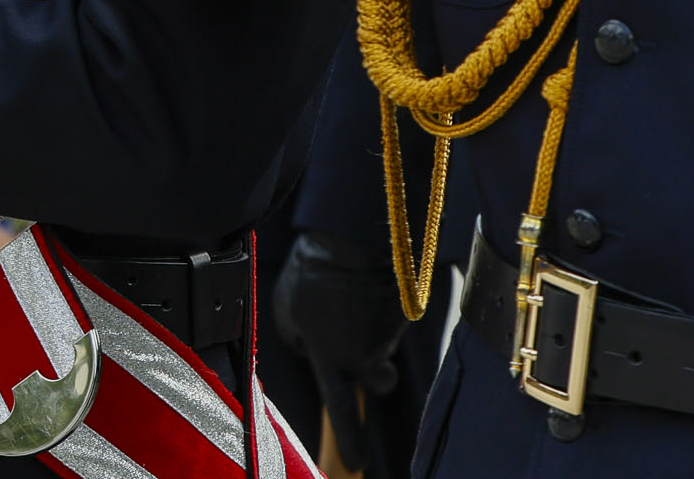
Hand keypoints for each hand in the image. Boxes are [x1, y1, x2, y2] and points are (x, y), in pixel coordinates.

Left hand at [274, 232, 408, 476]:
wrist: (355, 238)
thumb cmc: (313, 273)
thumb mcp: (288, 309)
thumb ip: (297, 338)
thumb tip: (309, 350)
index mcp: (330, 358)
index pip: (341, 408)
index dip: (350, 439)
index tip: (358, 466)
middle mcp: (364, 357)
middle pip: (375, 380)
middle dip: (371, 371)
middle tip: (363, 347)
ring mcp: (388, 338)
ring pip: (382, 345)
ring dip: (373, 330)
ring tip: (355, 298)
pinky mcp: (405, 316)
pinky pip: (389, 318)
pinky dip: (378, 303)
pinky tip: (365, 281)